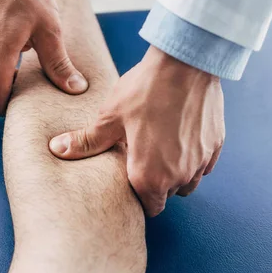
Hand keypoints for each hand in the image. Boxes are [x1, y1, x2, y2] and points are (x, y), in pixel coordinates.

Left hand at [49, 46, 224, 215]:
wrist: (185, 64)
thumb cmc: (144, 91)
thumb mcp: (109, 117)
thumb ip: (86, 142)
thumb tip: (56, 150)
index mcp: (151, 177)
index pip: (149, 208)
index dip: (138, 195)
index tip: (130, 177)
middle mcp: (180, 177)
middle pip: (168, 194)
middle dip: (156, 181)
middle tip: (142, 154)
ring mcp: (201, 161)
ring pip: (188, 180)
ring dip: (176, 170)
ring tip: (160, 144)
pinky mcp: (216, 145)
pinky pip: (204, 163)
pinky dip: (192, 156)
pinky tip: (179, 134)